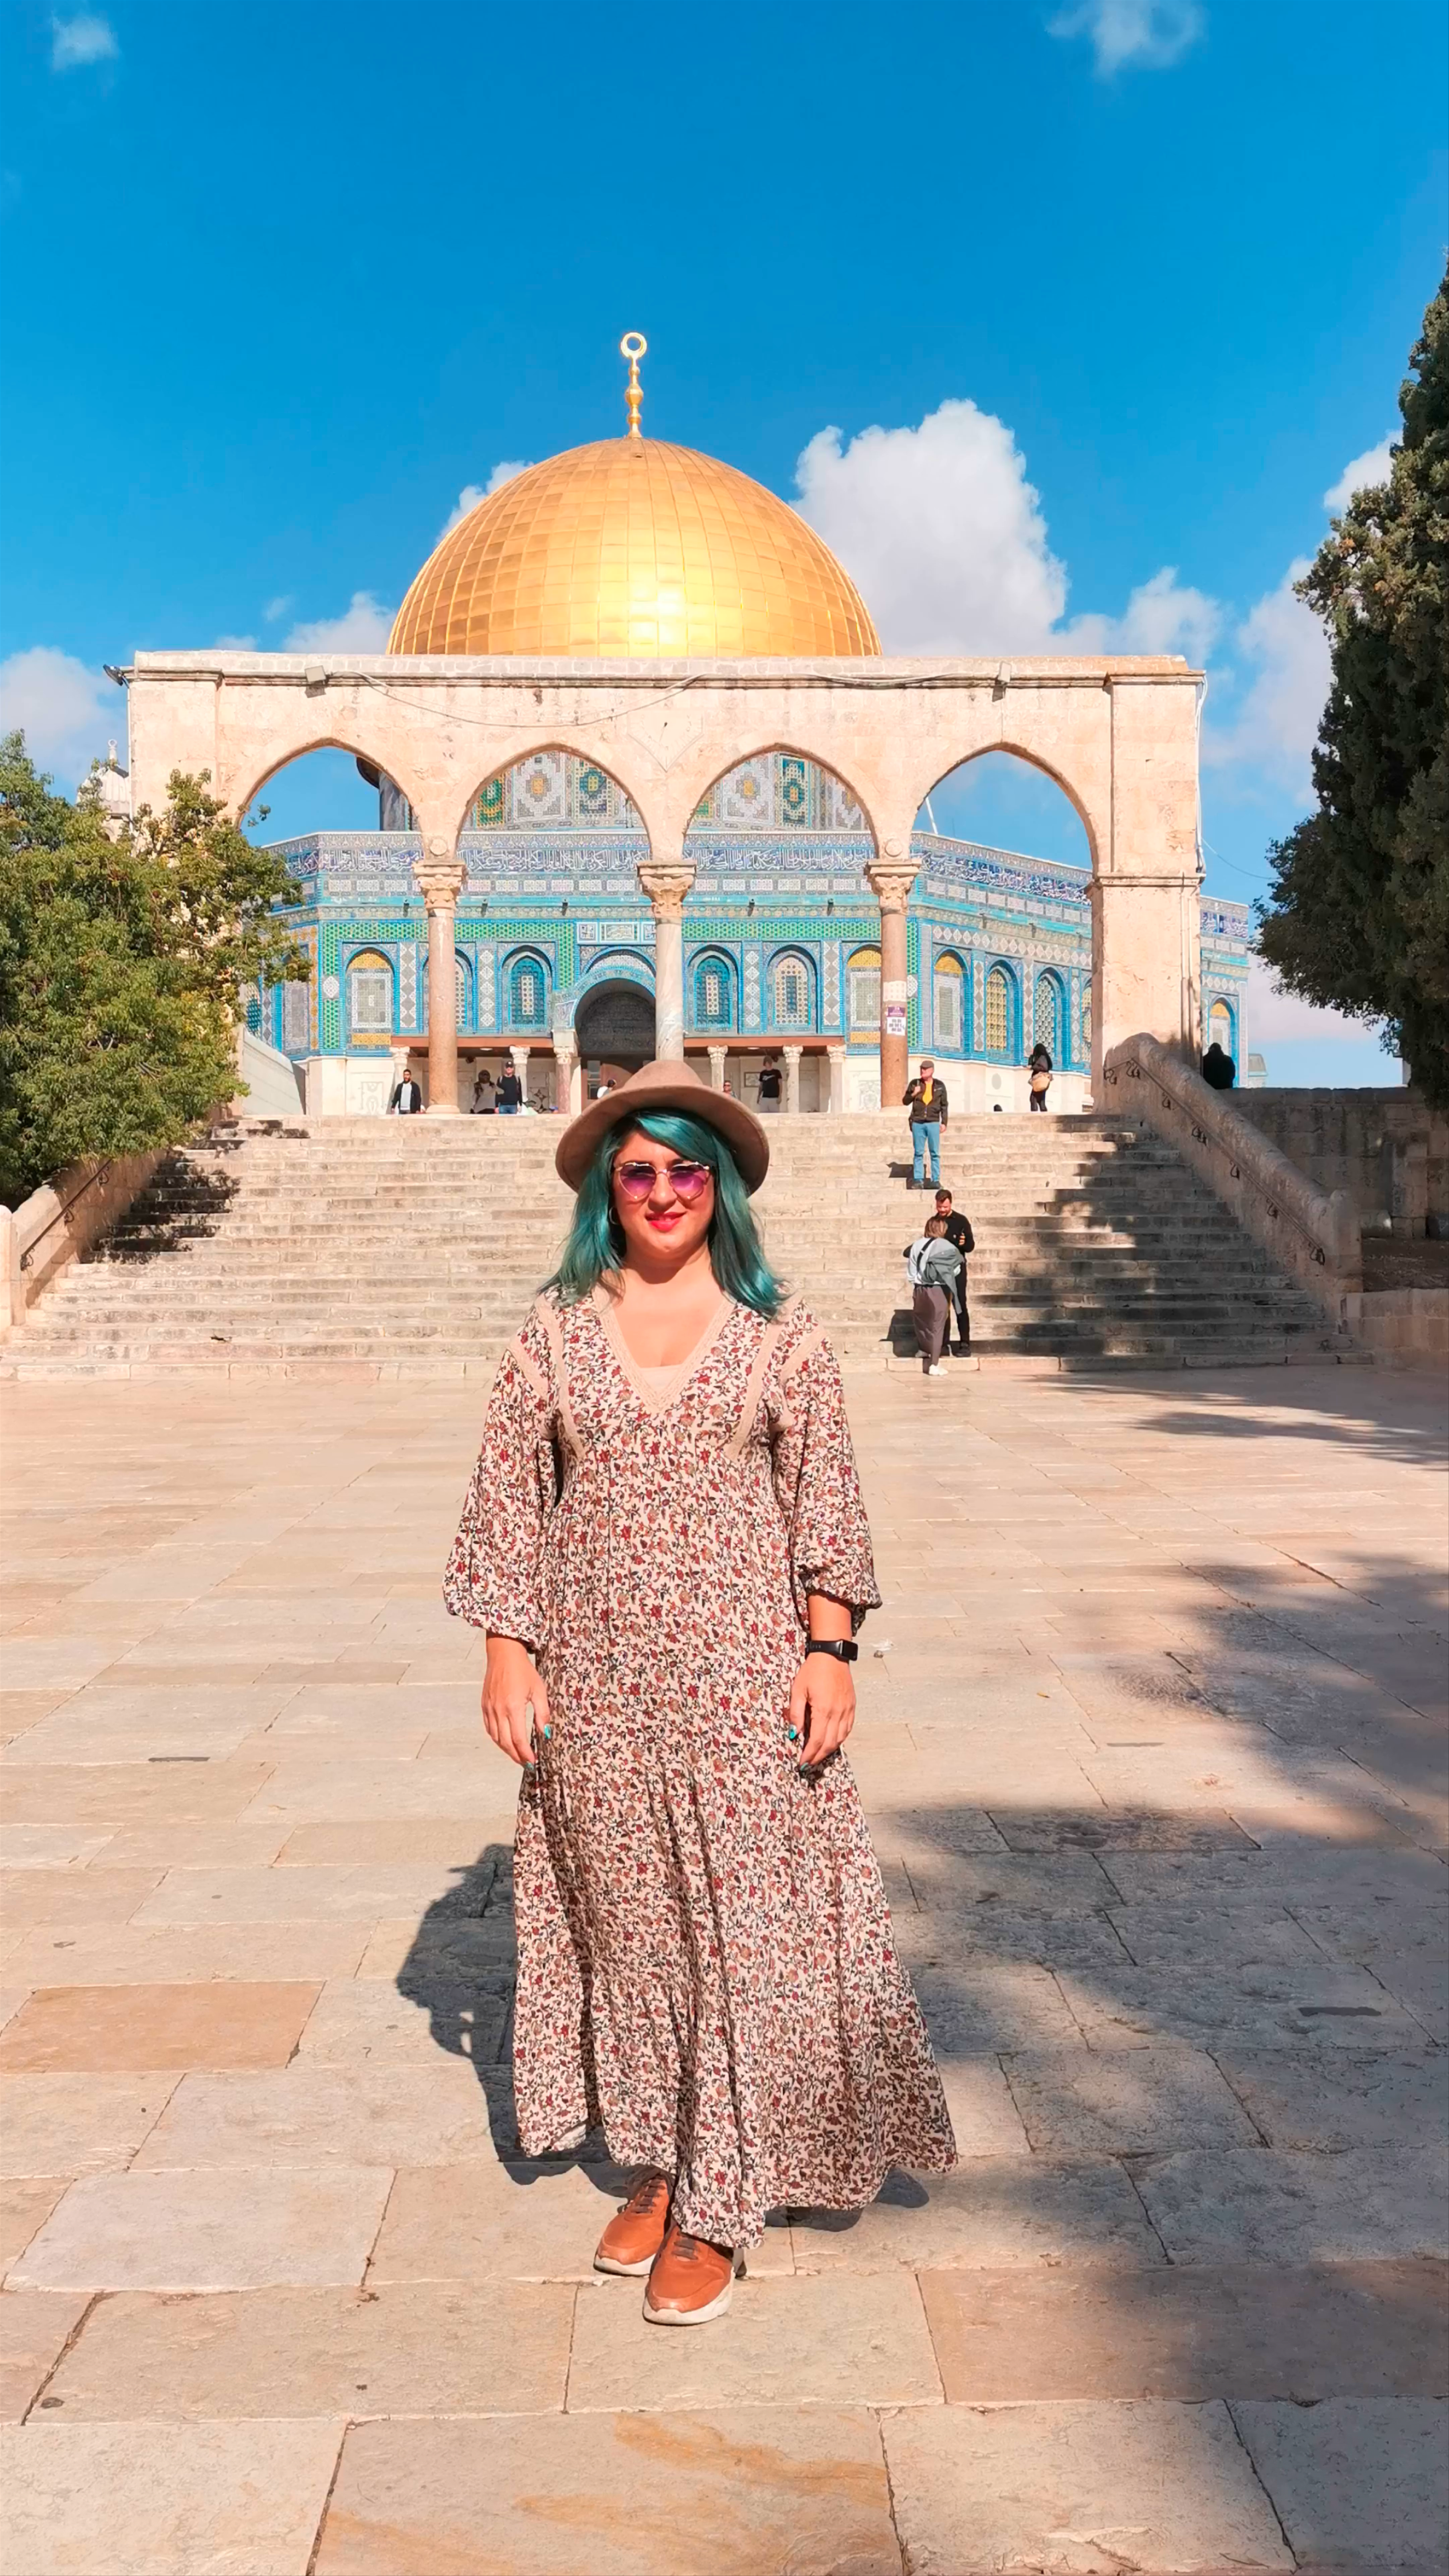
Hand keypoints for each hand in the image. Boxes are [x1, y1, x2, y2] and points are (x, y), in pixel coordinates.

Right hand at [481, 1635, 549, 1766]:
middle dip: (517, 1756)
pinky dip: (497, 1739)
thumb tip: (546, 1733)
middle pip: (505, 1743)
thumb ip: (543, 1713)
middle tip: (527, 1764)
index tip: (533, 1762)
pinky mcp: (484, 1705)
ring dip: (506, 1750)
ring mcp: (489, 1708)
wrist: (503, 1654)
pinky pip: (489, 1728)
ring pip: (496, 1738)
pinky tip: (505, 1741)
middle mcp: (498, 1710)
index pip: (518, 1739)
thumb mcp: (539, 1690)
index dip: (526, 1754)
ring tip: (518, 1756)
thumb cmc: (522, 1670)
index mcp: (513, 1707)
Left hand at [786, 1650, 855, 1768]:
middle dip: (818, 1757)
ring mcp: (847, 1710)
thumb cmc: (813, 1670)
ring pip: (839, 1739)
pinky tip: (831, 1741)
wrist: (832, 1655)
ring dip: (828, 1750)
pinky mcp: (851, 1707)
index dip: (809, 1755)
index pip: (816, 1741)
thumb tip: (794, 1734)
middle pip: (829, 1744)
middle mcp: (838, 1713)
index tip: (801, 1763)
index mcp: (823, 1710)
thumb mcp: (798, 1690)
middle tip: (808, 1763)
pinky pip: (847, 1729)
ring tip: (817, 1755)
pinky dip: (839, 1739)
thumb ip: (796, 1714)